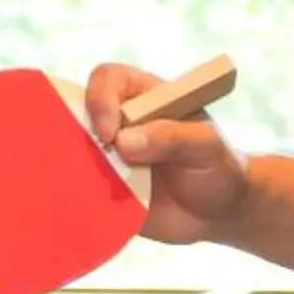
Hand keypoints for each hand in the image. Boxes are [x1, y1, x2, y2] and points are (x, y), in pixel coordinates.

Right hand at [82, 61, 250, 246]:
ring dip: (76, 169)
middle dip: (77, 134)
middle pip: (77, 113)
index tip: (111, 132)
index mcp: (142, 97)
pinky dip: (79, 198)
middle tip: (98, 160)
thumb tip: (123, 142)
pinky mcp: (104, 190)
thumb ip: (172, 138)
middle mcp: (117, 123)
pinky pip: (81, 190)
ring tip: (97, 189)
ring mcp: (107, 157)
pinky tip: (91, 210)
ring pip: (74, 153)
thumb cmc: (218, 168)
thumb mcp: (207, 147)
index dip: (100, 100)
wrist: (220, 214)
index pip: (106, 80)